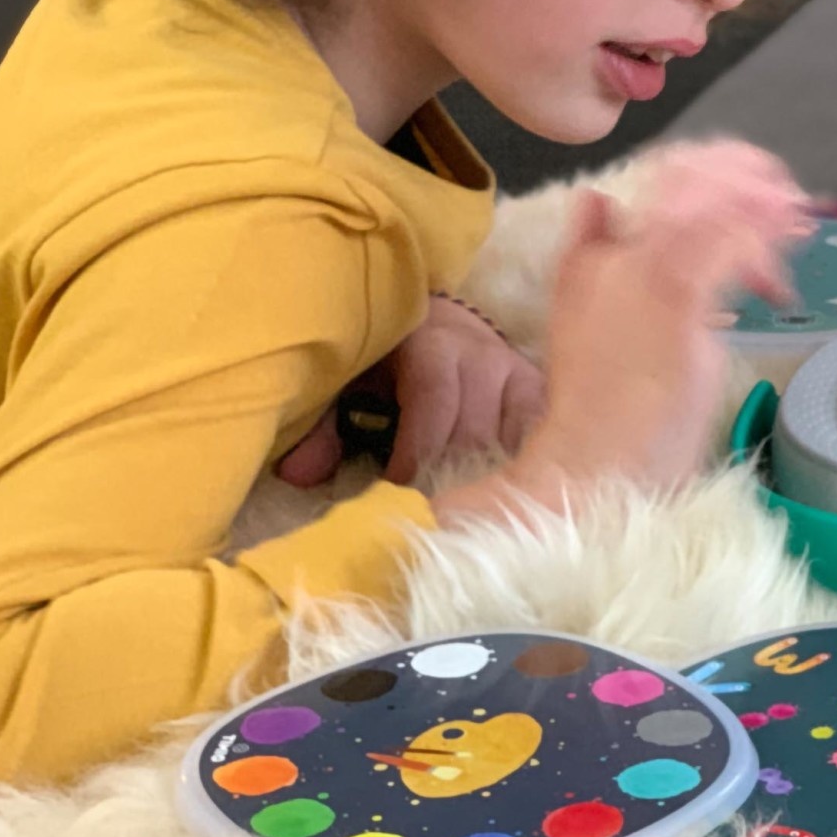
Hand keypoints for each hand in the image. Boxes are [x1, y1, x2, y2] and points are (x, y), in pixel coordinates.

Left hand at [276, 296, 545, 487]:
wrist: (434, 323)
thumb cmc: (382, 364)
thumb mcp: (347, 387)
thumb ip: (322, 430)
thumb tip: (299, 476)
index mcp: (429, 344)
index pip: (433, 402)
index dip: (416, 451)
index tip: (397, 491)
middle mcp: (481, 354)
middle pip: (473, 430)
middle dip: (447, 476)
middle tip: (426, 513)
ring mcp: (515, 372)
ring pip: (508, 438)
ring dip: (484, 478)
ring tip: (463, 512)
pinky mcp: (536, 390)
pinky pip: (538, 434)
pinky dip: (525, 464)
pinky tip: (510, 493)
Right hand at [489, 139, 808, 507]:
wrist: (591, 462)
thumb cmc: (602, 411)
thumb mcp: (584, 323)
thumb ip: (592, 256)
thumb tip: (598, 200)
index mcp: (596, 256)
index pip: (660, 178)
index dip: (715, 169)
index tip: (756, 187)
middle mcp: (619, 254)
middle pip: (690, 177)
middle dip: (750, 177)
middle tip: (790, 202)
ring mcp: (646, 274)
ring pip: (715, 206)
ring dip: (767, 209)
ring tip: (799, 224)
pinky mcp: (678, 302)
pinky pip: (730, 247)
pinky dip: (764, 247)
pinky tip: (780, 277)